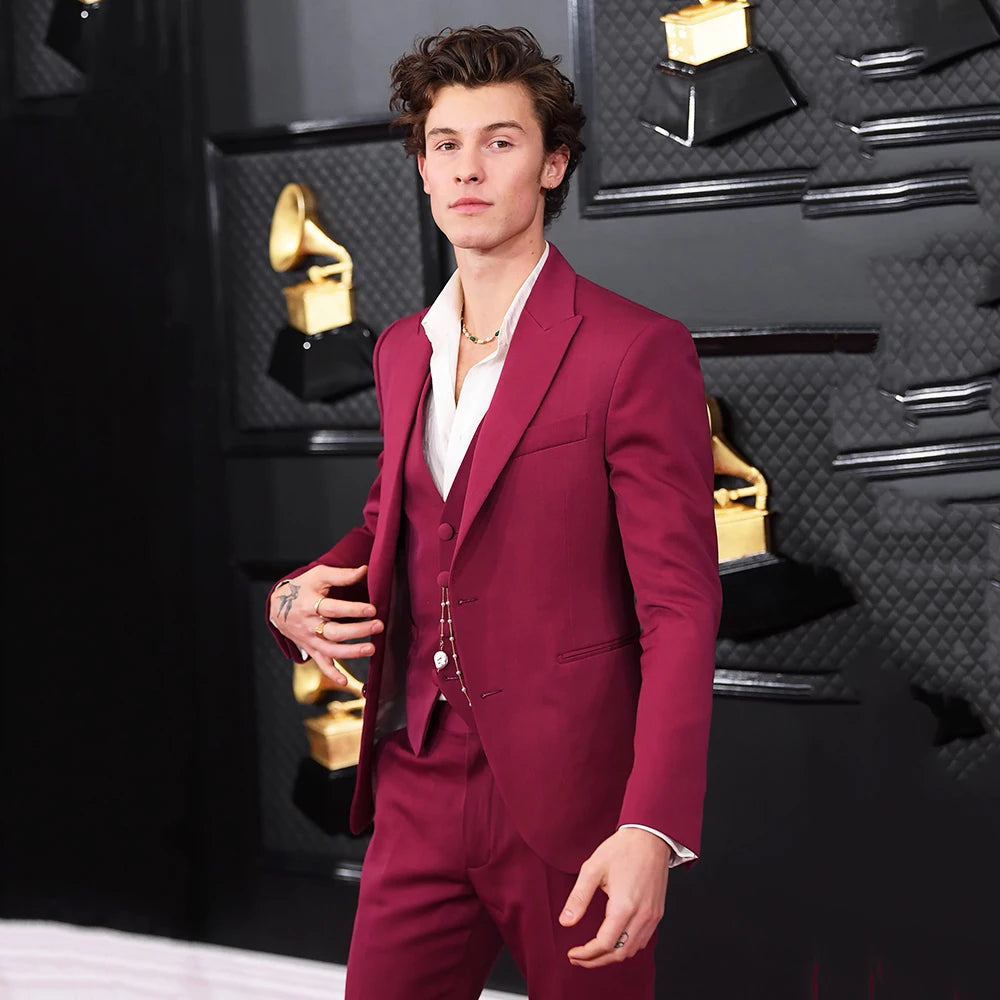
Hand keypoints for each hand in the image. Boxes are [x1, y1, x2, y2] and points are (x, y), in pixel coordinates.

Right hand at [269, 564, 382, 685]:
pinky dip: (332, 674)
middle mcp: (309, 624)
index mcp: (310, 604)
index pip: (333, 608)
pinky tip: (346, 681)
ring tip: (372, 649)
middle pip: (333, 631)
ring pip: (330, 650)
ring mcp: (309, 639)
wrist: (277, 605)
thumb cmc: (302, 588)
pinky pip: (321, 664)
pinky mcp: (311, 649)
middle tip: (378, 626)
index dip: (353, 609)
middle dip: (357, 630)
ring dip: (351, 652)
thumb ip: (342, 575)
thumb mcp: (318, 576)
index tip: (372, 609)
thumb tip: (365, 570)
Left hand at [559, 827, 670, 967]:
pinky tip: (613, 941)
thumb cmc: (622, 849)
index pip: (604, 944)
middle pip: (618, 953)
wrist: (650, 837)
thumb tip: (565, 922)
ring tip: (593, 953)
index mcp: (624, 906)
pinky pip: (642, 940)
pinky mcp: (657, 913)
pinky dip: (626, 947)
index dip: (587, 954)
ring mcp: (652, 916)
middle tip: (578, 958)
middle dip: (596, 960)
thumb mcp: (593, 869)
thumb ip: (578, 898)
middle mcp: (642, 916)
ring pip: (632, 950)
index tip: (572, 953)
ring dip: (611, 956)